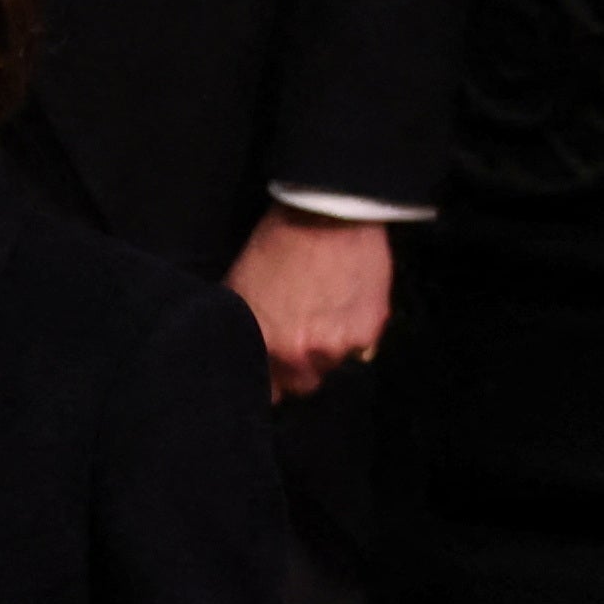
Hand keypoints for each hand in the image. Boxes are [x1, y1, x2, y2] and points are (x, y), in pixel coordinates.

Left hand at [225, 210, 396, 400]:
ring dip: (331, 346)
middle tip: (304, 327)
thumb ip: (241, 329)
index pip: (268, 392)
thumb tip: (236, 354)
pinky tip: (348, 301)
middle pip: (303, 383)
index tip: (275, 364)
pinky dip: (357, 330)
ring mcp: (337, 346)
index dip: (271, 378)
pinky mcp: (368, 332)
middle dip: (302, 363)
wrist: (325, 211)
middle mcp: (300, 356)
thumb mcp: (240, 286)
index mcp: (265, 347)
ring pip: (334, 365)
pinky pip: (363, 348)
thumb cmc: (278, 244)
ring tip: (327, 308)